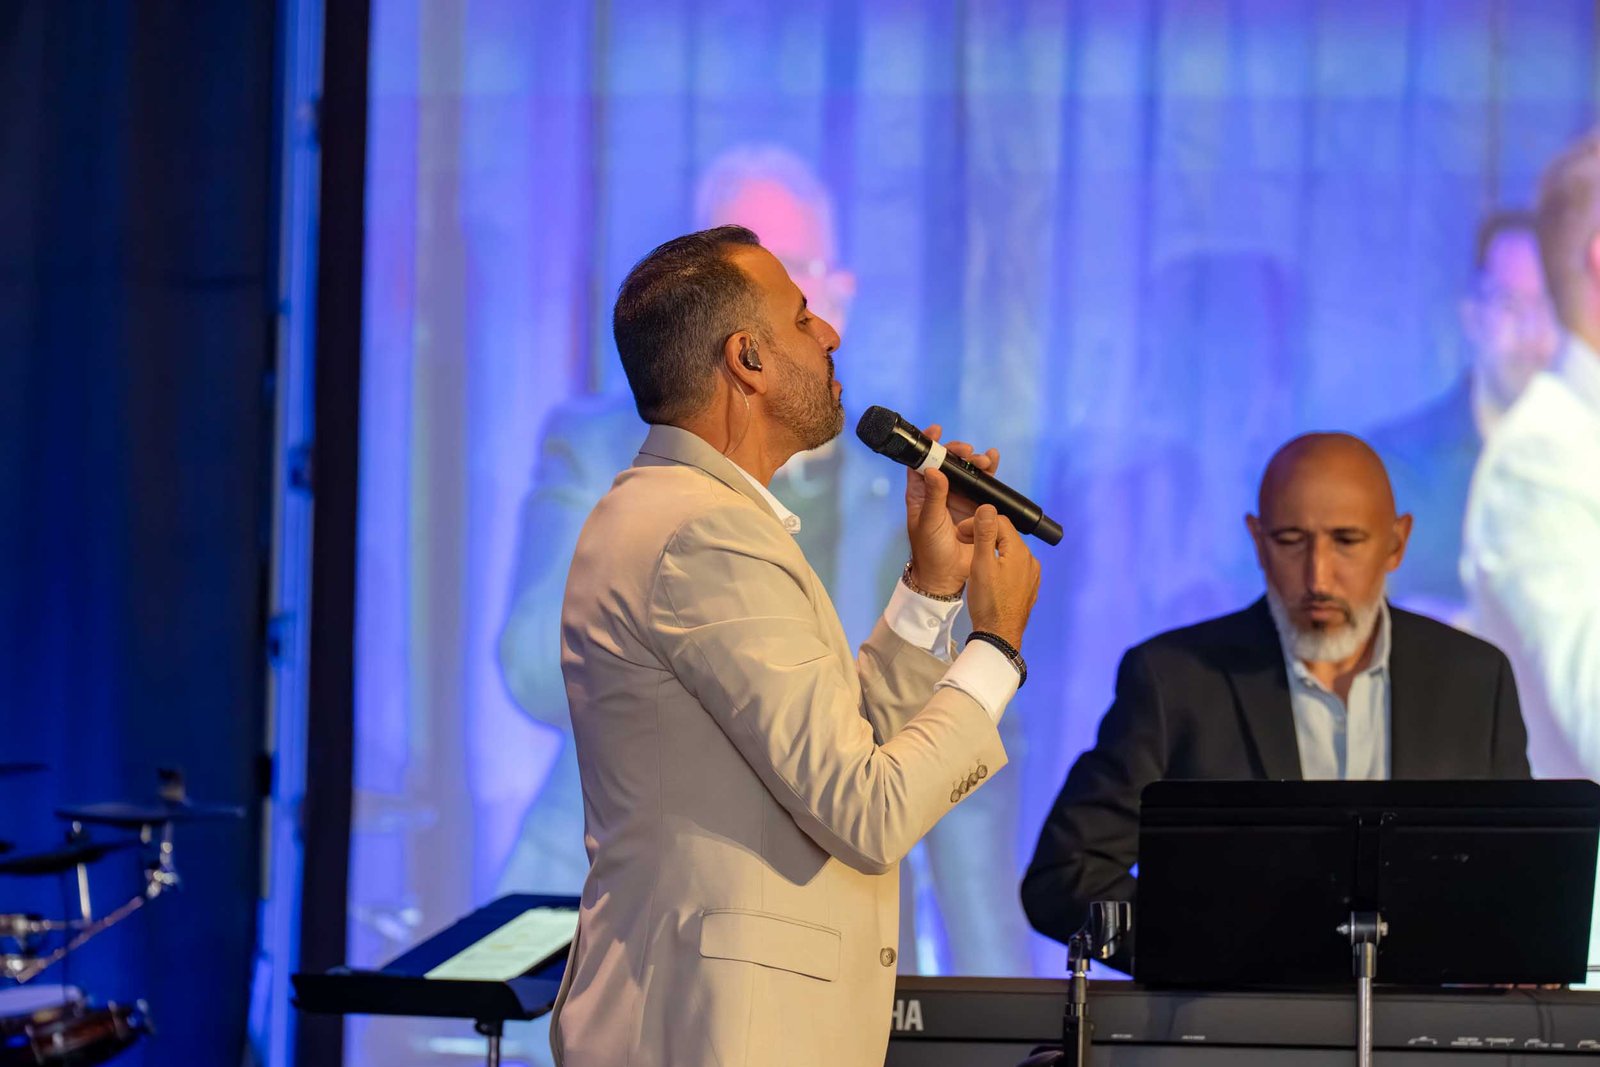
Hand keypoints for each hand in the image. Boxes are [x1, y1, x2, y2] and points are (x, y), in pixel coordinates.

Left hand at [904, 425, 1001, 595]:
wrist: (948, 576)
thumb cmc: (930, 551)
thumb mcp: (929, 522)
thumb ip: (933, 497)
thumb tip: (934, 470)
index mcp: (921, 492)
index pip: (921, 461)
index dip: (927, 444)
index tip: (936, 431)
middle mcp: (939, 491)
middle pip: (948, 462)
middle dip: (957, 452)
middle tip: (967, 451)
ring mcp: (958, 497)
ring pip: (967, 471)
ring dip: (975, 461)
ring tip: (984, 460)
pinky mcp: (975, 506)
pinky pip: (983, 484)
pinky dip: (989, 472)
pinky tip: (994, 461)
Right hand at [964, 505, 1039, 649]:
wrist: (999, 635)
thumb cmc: (989, 602)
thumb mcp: (981, 564)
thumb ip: (985, 534)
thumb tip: (987, 508)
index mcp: (1019, 551)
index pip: (1000, 522)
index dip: (977, 523)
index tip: (961, 534)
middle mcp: (1030, 561)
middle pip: (1006, 536)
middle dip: (985, 536)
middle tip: (965, 545)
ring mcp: (1031, 576)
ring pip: (1010, 552)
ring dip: (992, 551)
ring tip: (975, 562)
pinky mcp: (1028, 588)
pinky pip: (1014, 568)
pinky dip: (1001, 566)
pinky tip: (989, 577)